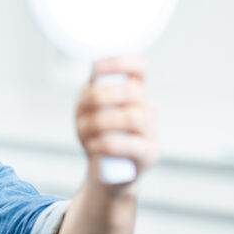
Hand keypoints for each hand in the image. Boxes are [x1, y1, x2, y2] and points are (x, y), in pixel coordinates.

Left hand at [75, 55, 156, 181]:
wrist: (104, 171)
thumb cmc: (96, 133)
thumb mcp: (88, 108)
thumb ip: (92, 89)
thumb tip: (94, 70)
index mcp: (134, 90)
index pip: (139, 65)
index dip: (119, 62)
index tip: (96, 70)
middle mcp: (147, 107)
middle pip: (133, 91)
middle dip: (101, 96)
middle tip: (83, 108)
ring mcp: (151, 131)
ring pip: (133, 117)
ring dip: (100, 122)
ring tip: (84, 130)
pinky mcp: (149, 154)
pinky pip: (132, 145)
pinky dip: (106, 144)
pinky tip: (93, 145)